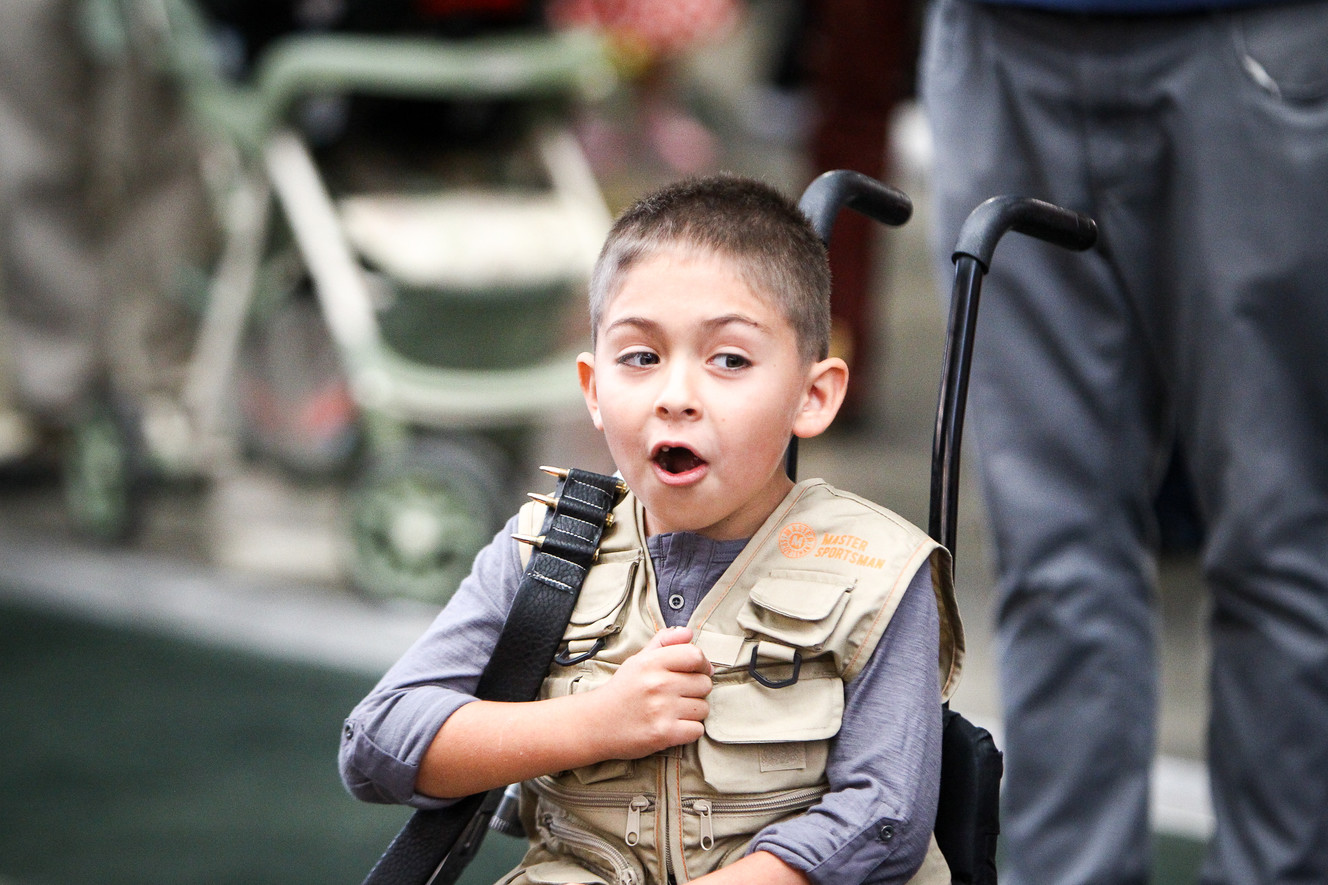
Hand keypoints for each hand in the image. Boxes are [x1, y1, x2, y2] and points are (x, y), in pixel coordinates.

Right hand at [586, 626, 712, 758]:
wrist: (596, 724)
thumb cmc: (622, 691)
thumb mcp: (638, 660)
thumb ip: (664, 642)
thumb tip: (688, 633)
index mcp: (651, 662)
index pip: (695, 655)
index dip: (703, 664)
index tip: (698, 671)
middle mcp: (657, 684)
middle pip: (704, 683)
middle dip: (697, 690)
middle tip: (679, 695)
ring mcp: (661, 710)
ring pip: (703, 708)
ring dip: (693, 712)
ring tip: (674, 712)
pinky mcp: (663, 734)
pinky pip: (698, 730)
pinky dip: (689, 731)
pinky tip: (674, 726)